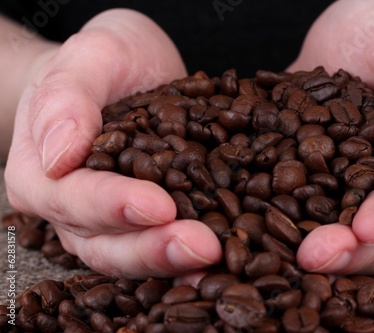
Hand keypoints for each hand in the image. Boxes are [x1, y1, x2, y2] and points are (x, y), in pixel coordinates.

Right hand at [5, 9, 221, 278]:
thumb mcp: (89, 55)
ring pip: (132, 257)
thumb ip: (66, 97)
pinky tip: (219, 262)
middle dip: (154, 248)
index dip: (114, 205)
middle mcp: (70, 209)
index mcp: (42, 172)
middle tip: (203, 246)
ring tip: (216, 259)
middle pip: (104, 243)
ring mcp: (107, 222)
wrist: (126, 71)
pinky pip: (159, 246)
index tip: (160, 205)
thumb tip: (59, 155)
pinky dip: (186, 261)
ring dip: (174, 262)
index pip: (73, 197)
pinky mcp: (143, 223)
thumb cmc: (104, 60)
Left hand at [288, 0, 373, 273]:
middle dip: (353, 250)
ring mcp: (365, 200)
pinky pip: (313, 222)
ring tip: (285, 257)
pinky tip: (261, 236)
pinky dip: (292, 234)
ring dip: (321, 254)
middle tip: (313, 256)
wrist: (351, 49)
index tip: (367, 227)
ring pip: (353, 243)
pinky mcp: (328, 196)